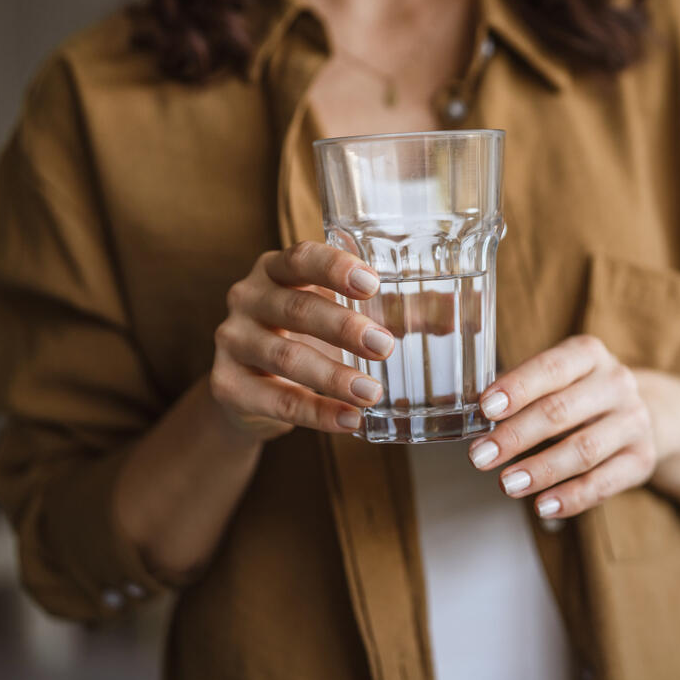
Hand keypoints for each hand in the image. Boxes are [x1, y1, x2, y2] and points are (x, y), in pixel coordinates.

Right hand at [208, 241, 394, 438]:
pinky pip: (276, 400)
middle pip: (297, 309)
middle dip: (344, 327)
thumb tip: (453, 313)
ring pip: (286, 357)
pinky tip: (350, 421)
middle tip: (386, 346)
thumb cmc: (306, 337)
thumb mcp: (338, 314)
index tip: (373, 283)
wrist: (249, 389)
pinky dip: (316, 413)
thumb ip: (389, 311)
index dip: (335, 268)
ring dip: (333, 376)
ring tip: (373, 393)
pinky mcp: (226, 384)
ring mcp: (232, 340)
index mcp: (276, 269)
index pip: (302, 258)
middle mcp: (247, 297)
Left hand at [466, 335, 656, 518]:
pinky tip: (542, 506)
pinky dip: (571, 497)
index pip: (550, 368)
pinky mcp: (642, 459)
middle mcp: (616, 382)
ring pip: (583, 449)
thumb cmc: (578, 394)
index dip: (517, 388)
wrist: (642, 413)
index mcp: (588, 354)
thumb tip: (471, 413)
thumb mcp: (555, 379)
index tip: (485, 407)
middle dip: (515, 436)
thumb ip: (519, 390)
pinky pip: (604, 483)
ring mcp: (633, 421)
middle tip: (479, 457)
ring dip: (540, 470)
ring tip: (506, 484)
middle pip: (561, 411)